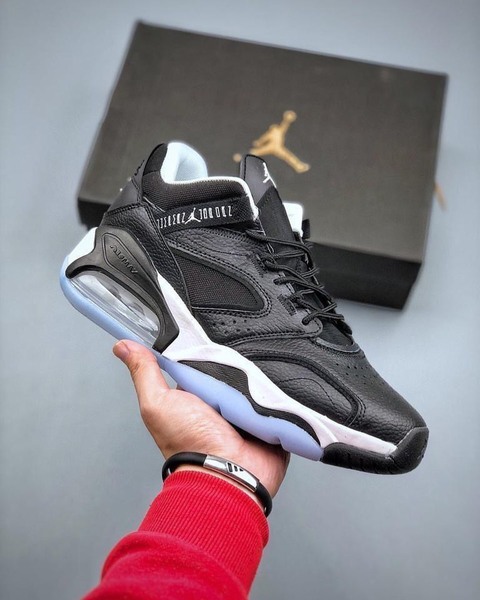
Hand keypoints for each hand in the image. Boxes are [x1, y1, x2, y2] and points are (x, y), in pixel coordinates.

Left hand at [113, 340, 288, 496]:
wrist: (229, 475)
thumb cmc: (189, 444)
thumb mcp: (158, 403)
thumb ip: (144, 374)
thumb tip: (123, 346)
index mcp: (197, 393)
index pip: (203, 358)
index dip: (206, 344)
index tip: (212, 324)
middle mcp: (223, 400)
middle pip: (234, 365)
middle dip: (239, 354)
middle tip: (243, 342)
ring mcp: (249, 408)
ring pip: (259, 376)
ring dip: (262, 369)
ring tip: (264, 357)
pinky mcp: (273, 416)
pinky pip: (281, 393)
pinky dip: (282, 385)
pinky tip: (284, 372)